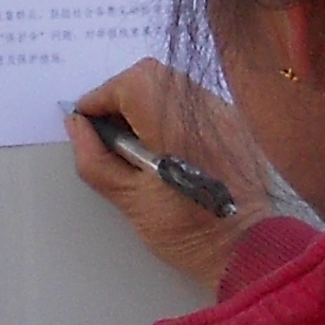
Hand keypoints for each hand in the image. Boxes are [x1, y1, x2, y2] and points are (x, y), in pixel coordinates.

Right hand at [63, 58, 271, 289]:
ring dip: (146, 102)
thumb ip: (96, 160)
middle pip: (151, 75)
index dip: (101, 97)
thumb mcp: (130, 201)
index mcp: (174, 127)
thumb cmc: (189, 233)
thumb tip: (78, 127)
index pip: (130, 83)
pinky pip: (194, 100)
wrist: (246, 248)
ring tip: (137, 142)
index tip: (88, 119)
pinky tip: (166, 145)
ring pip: (173, 84)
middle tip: (110, 131)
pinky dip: (171, 112)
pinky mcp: (233, 123)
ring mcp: (223, 113)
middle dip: (121, 95)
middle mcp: (203, 110)